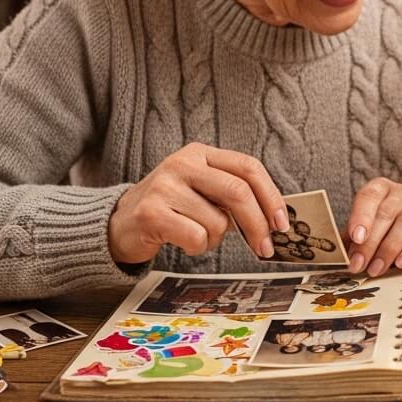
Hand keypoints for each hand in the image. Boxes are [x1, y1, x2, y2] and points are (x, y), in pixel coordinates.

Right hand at [108, 143, 288, 263]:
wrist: (120, 223)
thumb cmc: (171, 209)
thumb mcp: (201, 190)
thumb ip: (232, 195)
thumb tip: (274, 219)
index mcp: (201, 153)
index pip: (249, 167)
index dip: (271, 196)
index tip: (282, 223)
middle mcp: (183, 164)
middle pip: (238, 193)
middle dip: (258, 225)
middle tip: (265, 248)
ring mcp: (165, 187)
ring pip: (218, 222)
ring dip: (216, 239)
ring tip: (196, 234)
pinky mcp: (152, 213)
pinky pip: (197, 238)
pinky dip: (197, 248)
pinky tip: (182, 241)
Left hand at [345, 178, 401, 276]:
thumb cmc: (385, 234)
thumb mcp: (365, 234)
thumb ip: (352, 240)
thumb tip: (336, 256)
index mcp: (382, 189)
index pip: (369, 195)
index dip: (361, 216)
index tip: (355, 238)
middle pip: (386, 213)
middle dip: (370, 242)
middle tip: (359, 265)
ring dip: (389, 249)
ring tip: (376, 269)